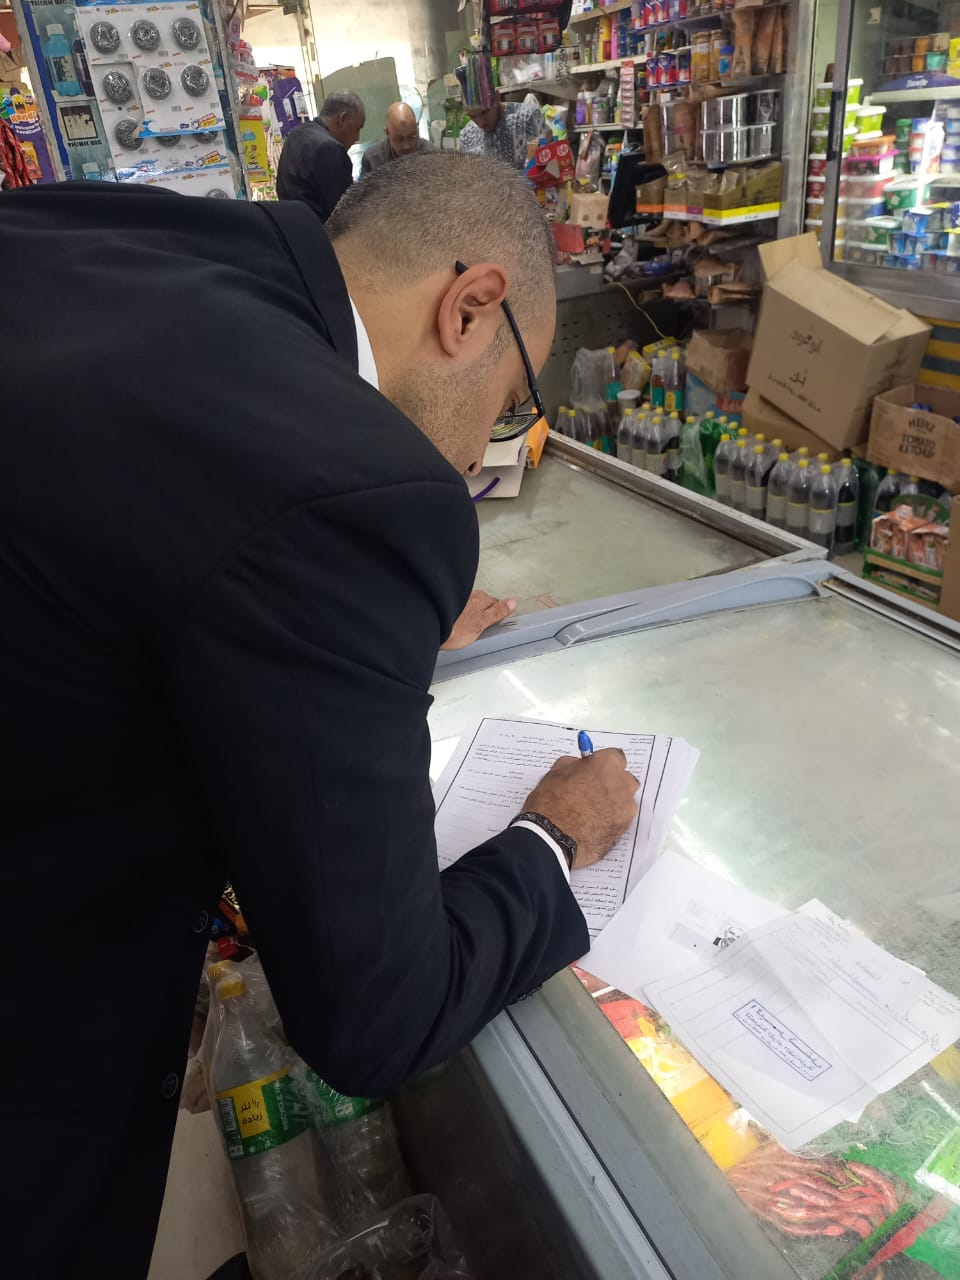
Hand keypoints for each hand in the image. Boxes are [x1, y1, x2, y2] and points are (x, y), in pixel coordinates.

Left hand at [441, 590, 516, 650]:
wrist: (429, 626)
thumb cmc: (454, 628)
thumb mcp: (481, 623)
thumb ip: (497, 612)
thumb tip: (512, 602)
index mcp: (481, 598)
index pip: (494, 604)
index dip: (492, 616)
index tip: (489, 625)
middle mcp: (469, 594)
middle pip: (480, 603)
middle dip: (478, 613)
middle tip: (474, 629)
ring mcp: (455, 597)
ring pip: (466, 605)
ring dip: (465, 614)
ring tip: (460, 628)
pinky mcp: (444, 603)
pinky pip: (454, 608)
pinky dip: (453, 615)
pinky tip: (450, 624)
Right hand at [523, 750, 638, 870]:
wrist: (551, 838)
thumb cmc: (550, 805)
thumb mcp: (556, 773)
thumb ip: (575, 765)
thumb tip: (581, 766)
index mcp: (606, 765)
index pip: (615, 757)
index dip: (602, 765)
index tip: (594, 771)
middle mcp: (622, 784)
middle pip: (624, 779)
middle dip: (612, 783)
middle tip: (592, 791)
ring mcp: (625, 808)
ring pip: (624, 801)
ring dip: (613, 802)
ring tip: (591, 812)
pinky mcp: (624, 828)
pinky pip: (621, 819)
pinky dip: (611, 820)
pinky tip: (593, 825)